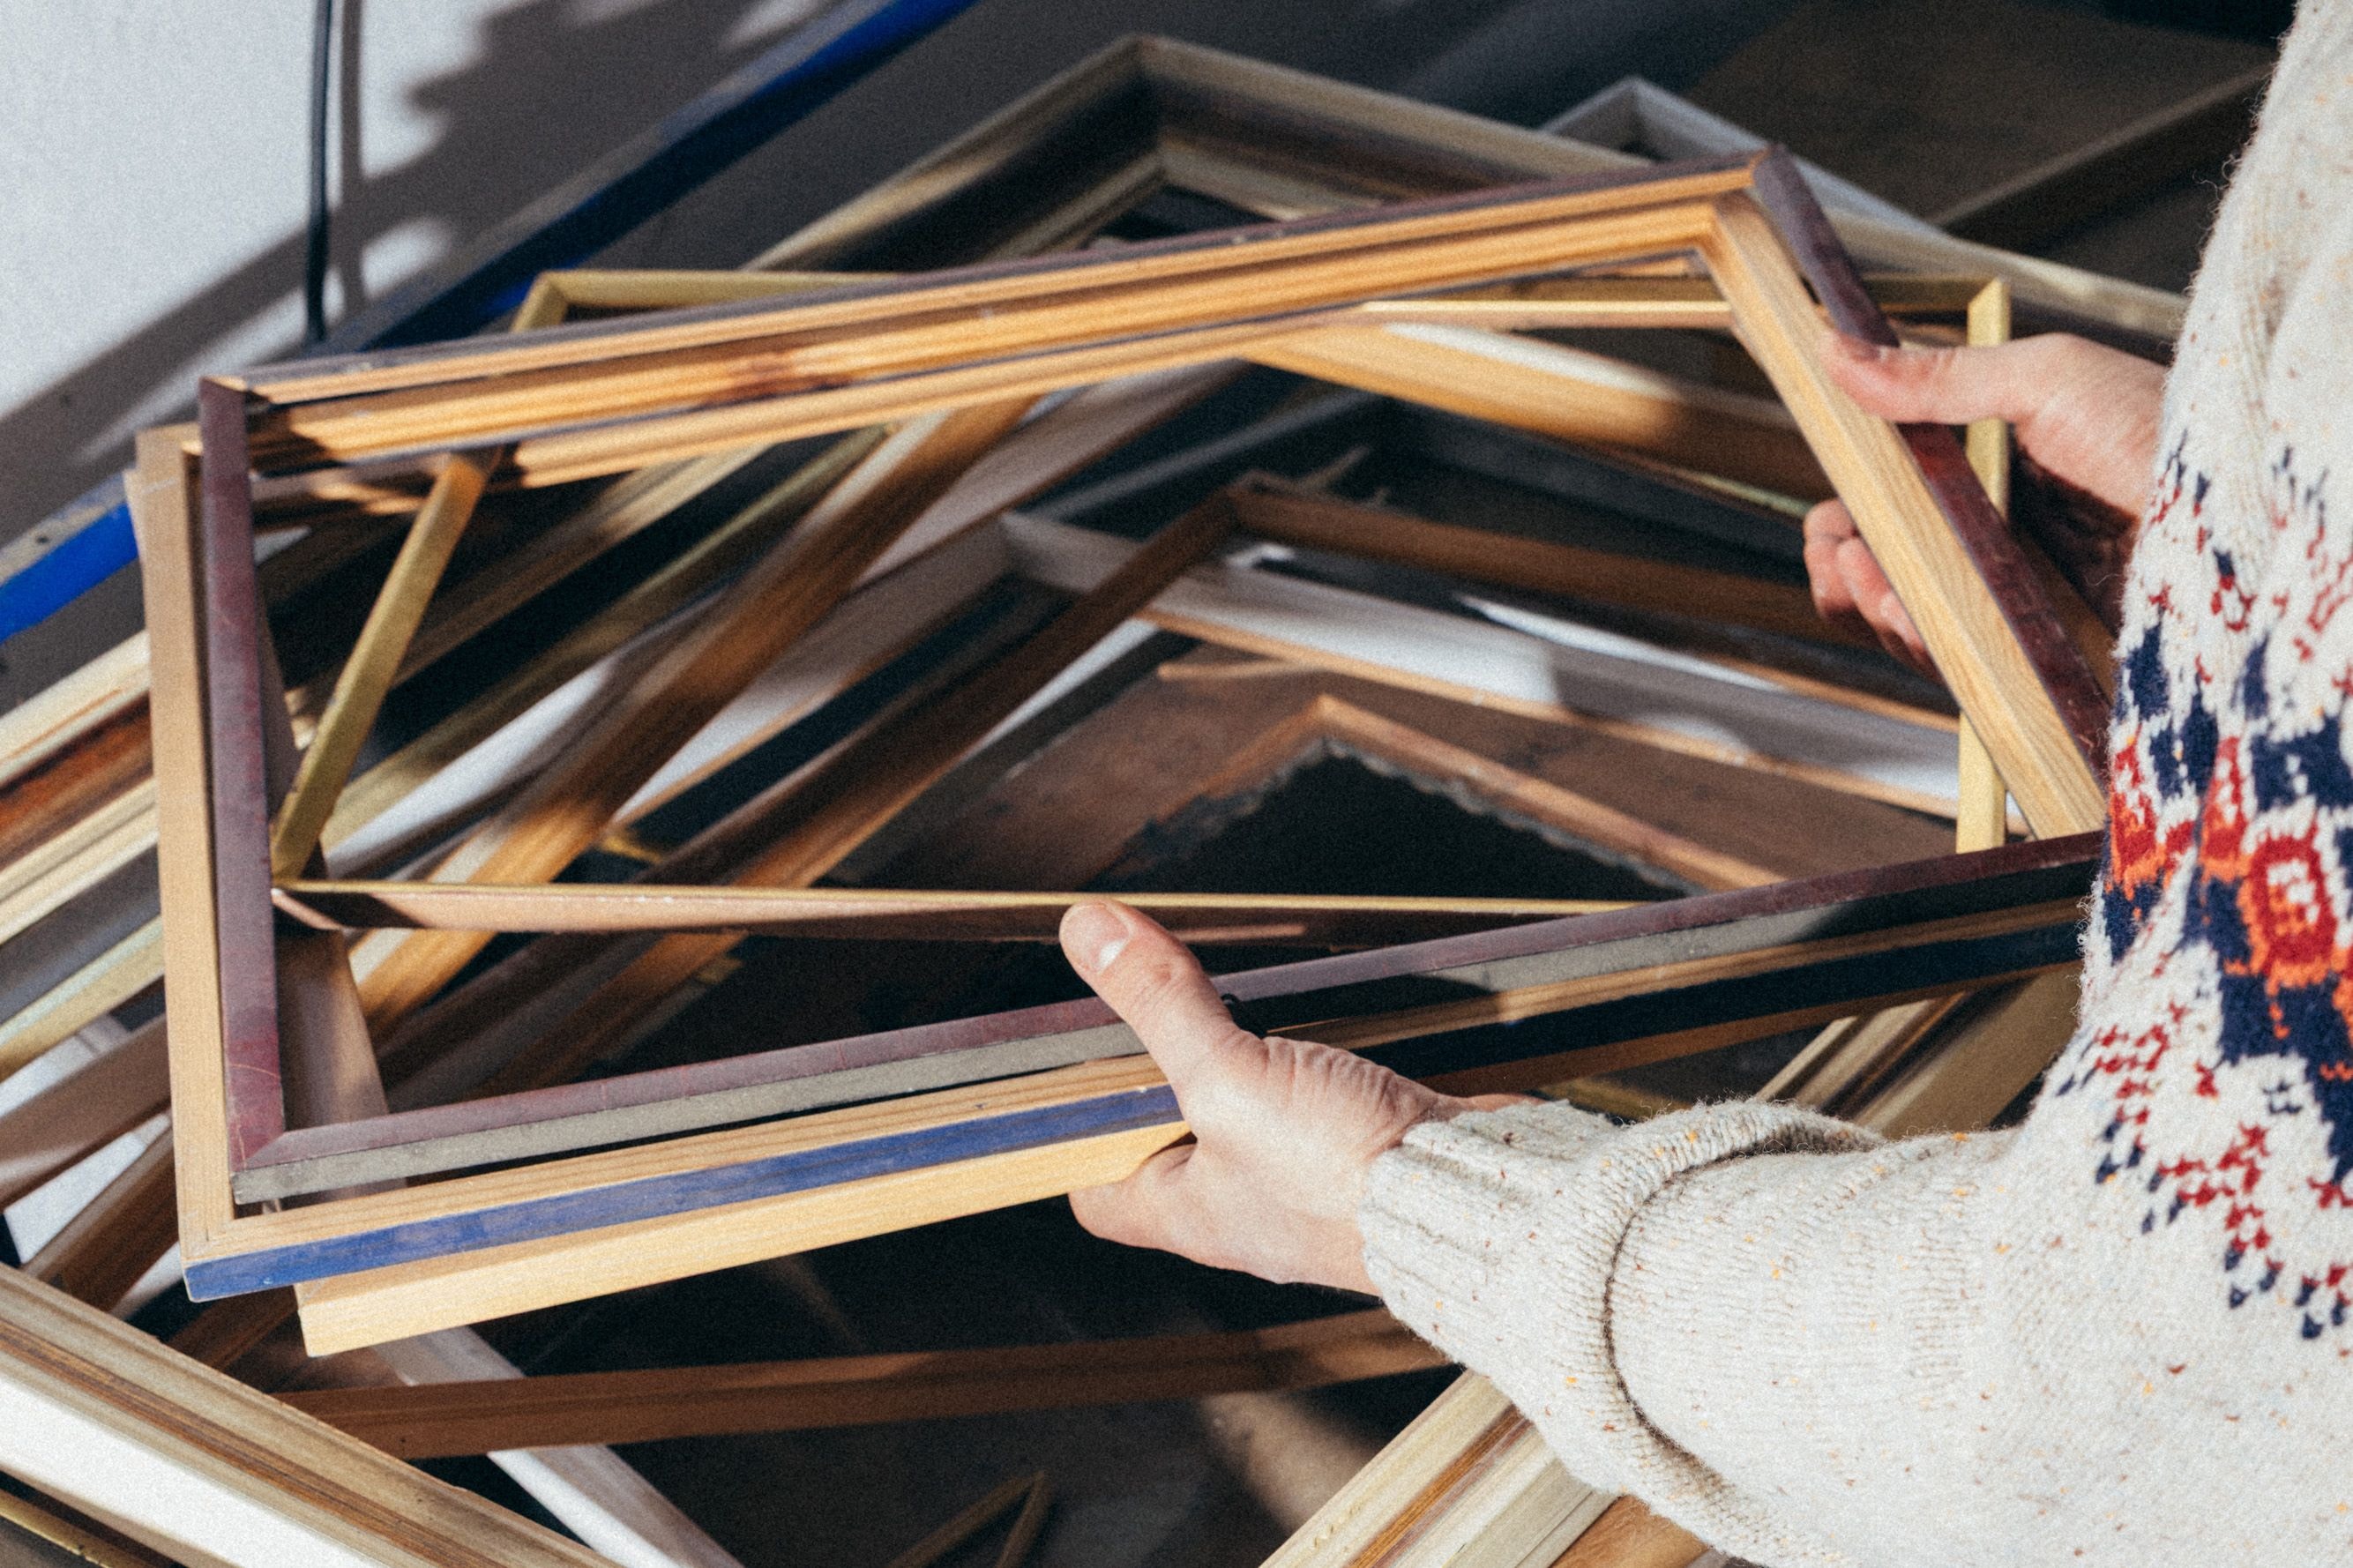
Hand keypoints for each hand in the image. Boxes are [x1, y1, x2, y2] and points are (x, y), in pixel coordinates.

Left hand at [1059, 900, 1499, 1292]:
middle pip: (1171, 1134)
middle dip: (1161, 1069)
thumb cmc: (1346, 1176)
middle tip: (1152, 995)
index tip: (1064, 1071)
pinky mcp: (1364, 1148)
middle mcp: (1241, 1205)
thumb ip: (1161, 1005)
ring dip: (1240, 1048)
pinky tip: (1313, 1009)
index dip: (1071, 1136)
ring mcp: (1305, 1181)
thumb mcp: (1230, 1080)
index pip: (1098, 1193)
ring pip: (1248, 1107)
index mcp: (1186, 1212)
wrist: (1480, 1198)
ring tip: (1228, 988)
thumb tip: (1086, 931)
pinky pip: (1318, 1094)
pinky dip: (1309, 1049)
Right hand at [1804, 330, 2164, 669]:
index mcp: (2002, 469)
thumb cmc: (2171, 436)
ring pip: (1914, 620)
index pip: (1899, 503)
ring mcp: (2022, 596)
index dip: (1850, 518)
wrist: (2248, 522)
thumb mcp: (2047, 380)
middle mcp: (2006, 538)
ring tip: (1865, 573)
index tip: (1828, 518)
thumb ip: (1938, 377)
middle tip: (1837, 552)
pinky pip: (1957, 662)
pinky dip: (1915, 641)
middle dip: (1843, 566)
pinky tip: (1902, 610)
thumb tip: (1840, 352)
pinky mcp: (2041, 648)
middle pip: (1893, 570)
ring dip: (1871, 602)